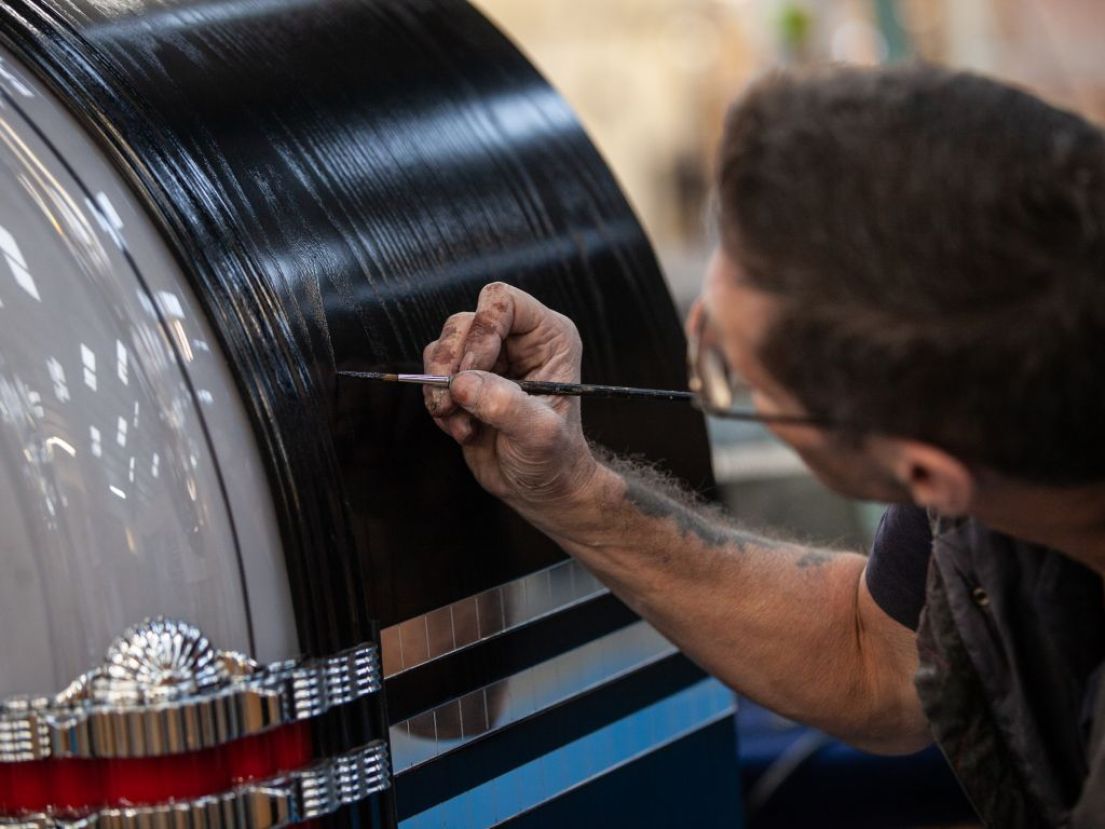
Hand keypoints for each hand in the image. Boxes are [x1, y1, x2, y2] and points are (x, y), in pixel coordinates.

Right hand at [423, 282, 599, 519]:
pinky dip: (438, 404)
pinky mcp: (465, 381)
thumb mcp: (539, 434)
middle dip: (451, 363)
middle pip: (464, 321)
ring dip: (442, 388)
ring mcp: (489, 359)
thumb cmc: (554, 458)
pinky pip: (433, 376)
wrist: (539, 488)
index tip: (474, 370)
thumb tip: (463, 383)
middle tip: (454, 402)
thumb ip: (505, 405)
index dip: (482, 330)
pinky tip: (462, 430)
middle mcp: (517, 340)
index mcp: (547, 336)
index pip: (503, 302)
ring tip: (462, 424)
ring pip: (442, 347)